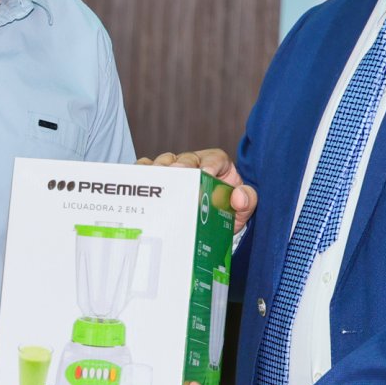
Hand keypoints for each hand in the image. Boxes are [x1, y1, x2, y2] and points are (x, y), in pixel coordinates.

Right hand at [137, 148, 257, 233]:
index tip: (206, 173)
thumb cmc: (229, 211)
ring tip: (155, 177)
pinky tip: (138, 181)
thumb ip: (247, 200)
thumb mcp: (244, 208)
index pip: (215, 158)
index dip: (210, 163)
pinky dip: (142, 173)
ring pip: (165, 162)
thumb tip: (239, 197)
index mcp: (218, 165)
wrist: (214, 226)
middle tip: (175, 172)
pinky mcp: (159, 181)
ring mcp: (175, 171)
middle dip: (181, 165)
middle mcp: (195, 164)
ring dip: (159, 168)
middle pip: (187, 158)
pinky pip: (147, 170)